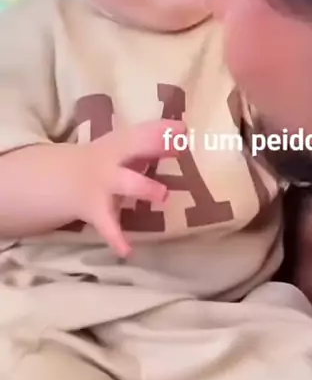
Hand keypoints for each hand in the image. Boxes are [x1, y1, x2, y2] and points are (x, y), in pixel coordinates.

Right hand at [70, 119, 183, 256]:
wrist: (59, 180)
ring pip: (125, 183)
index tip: (185, 128)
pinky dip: (116, 237)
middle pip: (133, 147)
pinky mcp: (96, 211)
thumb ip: (148, 147)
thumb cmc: (102, 163)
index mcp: (119, 143)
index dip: (164, 129)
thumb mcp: (121, 151)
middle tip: (181, 148)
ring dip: (145, 187)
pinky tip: (127, 251)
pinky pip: (106, 225)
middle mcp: (112, 159)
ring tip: (164, 195)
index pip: (143, 131)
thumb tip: (183, 138)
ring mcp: (102, 185)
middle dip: (155, 145)